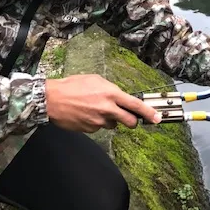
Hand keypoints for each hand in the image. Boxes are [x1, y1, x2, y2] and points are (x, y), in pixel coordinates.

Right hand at [45, 74, 161, 132]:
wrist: (52, 99)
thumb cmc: (72, 86)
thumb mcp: (95, 80)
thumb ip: (111, 89)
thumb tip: (120, 97)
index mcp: (111, 94)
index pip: (135, 105)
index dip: (149, 113)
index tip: (157, 118)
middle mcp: (107, 109)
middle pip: (130, 122)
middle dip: (132, 121)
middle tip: (128, 118)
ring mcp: (99, 121)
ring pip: (113, 125)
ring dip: (110, 119)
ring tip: (95, 109)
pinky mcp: (90, 129)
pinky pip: (99, 127)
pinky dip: (96, 122)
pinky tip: (86, 114)